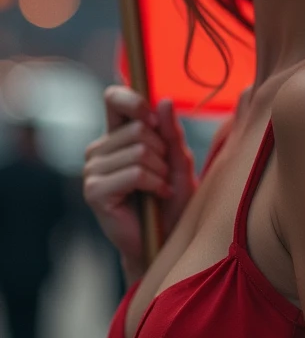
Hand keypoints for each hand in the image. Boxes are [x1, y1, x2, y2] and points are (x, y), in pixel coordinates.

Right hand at [83, 86, 196, 279]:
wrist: (166, 240)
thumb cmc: (173, 200)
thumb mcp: (178, 160)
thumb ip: (171, 132)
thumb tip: (163, 101)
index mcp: (116, 135)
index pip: (113, 98)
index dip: (134, 101)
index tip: (152, 120)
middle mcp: (99, 149)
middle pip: (139, 129)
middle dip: (162, 152)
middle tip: (163, 174)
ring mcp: (93, 170)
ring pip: (140, 151)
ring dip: (161, 172)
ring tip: (160, 188)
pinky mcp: (94, 191)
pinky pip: (135, 173)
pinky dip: (155, 184)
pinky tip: (155, 197)